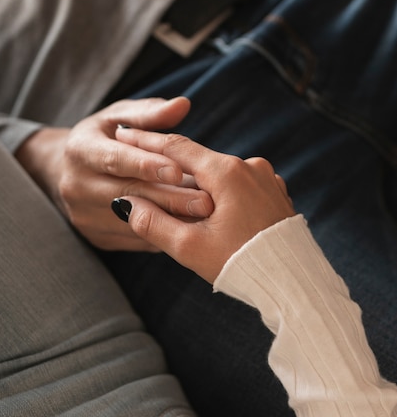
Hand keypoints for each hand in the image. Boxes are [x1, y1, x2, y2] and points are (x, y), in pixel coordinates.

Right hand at [15, 97, 212, 250]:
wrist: (72, 171)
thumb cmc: (106, 137)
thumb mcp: (120, 118)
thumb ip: (151, 114)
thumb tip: (183, 104)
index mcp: (80, 150)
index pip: (115, 159)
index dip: (145, 165)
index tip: (177, 171)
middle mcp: (75, 185)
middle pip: (127, 194)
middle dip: (168, 198)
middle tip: (205, 203)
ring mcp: (83, 216)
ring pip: (132, 222)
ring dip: (170, 221)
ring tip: (205, 217)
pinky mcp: (97, 237)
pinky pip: (134, 241)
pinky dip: (163, 236)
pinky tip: (191, 230)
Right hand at [112, 130, 295, 282]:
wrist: (294, 283)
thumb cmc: (242, 265)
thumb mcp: (189, 247)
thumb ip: (152, 222)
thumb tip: (126, 204)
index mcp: (227, 172)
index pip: (176, 147)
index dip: (145, 140)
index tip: (123, 132)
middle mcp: (250, 166)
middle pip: (199, 161)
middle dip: (172, 169)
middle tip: (145, 169)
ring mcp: (266, 178)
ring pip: (220, 175)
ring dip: (199, 185)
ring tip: (176, 200)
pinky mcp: (275, 193)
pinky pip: (240, 186)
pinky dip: (221, 194)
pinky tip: (211, 211)